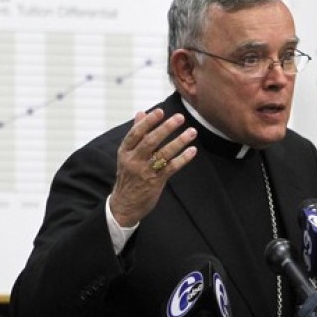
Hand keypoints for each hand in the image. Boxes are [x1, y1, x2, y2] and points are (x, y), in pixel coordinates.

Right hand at [110, 108, 196, 226]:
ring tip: (192, 132)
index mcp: (125, 152)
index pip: (135, 133)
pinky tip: (192, 151)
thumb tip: (140, 113)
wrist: (124, 205)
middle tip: (180, 117)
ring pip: (163, 154)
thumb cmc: (128, 176)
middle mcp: (133, 161)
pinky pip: (171, 168)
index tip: (160, 111)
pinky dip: (182, 159)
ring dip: (179, 141)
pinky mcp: (156, 182)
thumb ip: (136, 134)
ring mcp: (145, 172)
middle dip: (166, 128)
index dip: (148, 122)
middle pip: (150, 142)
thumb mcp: (127, 155)